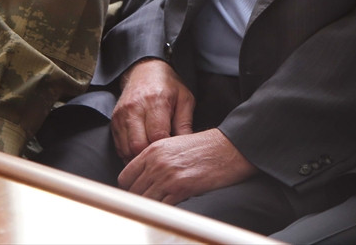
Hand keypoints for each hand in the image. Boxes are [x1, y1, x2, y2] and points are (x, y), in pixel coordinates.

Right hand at [110, 59, 194, 161]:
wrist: (145, 70)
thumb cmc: (168, 86)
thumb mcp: (185, 100)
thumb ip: (185, 124)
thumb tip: (186, 148)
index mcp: (156, 101)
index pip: (157, 136)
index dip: (165, 150)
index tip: (172, 153)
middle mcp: (135, 108)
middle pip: (138, 145)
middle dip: (150, 156)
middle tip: (162, 159)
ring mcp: (122, 114)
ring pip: (126, 149)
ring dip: (138, 158)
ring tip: (151, 157)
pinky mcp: (114, 120)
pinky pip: (119, 146)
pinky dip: (129, 154)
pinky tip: (140, 152)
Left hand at [117, 127, 254, 204]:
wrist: (230, 148)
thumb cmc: (206, 147)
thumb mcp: (174, 145)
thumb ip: (155, 159)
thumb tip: (143, 178)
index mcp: (153, 150)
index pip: (125, 177)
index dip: (130, 188)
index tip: (137, 193)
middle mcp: (156, 163)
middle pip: (133, 192)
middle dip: (139, 200)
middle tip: (149, 203)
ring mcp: (167, 177)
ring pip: (144, 202)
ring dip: (150, 207)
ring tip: (160, 208)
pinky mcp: (180, 189)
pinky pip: (161, 208)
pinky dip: (164, 211)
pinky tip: (171, 208)